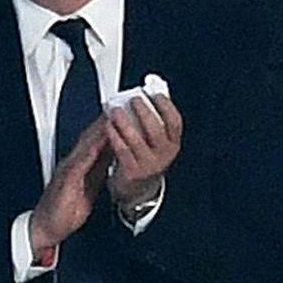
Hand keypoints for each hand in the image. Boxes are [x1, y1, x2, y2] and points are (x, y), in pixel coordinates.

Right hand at [26, 115, 111, 259]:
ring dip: (97, 133)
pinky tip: (95, 147)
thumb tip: (110, 159)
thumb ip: (97, 170)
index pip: (96, 144)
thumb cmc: (64, 211)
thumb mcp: (88, 187)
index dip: (109, 128)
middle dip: (104, 124)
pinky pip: (77, 166)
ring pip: (84, 148)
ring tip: (110, 120)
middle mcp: (73, 165)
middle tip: (118, 108)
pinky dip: (87, 154)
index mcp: (80, 167)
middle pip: (90, 140)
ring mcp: (68, 172)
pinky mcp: (65, 183)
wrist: (46, 227)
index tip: (122, 116)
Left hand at [105, 91, 180, 213]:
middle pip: (155, 129)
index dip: (166, 106)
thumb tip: (146, 93)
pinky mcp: (132, 171)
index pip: (175, 122)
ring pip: (136, 139)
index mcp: (173, 144)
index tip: (155, 94)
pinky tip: (108, 125)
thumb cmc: (144, 158)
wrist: (136, 189)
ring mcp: (148, 165)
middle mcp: (164, 155)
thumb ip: (152, 120)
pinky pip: (122, 150)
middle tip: (133, 99)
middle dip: (143, 111)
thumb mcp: (155, 141)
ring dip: (124, 121)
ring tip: (116, 110)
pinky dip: (114, 135)